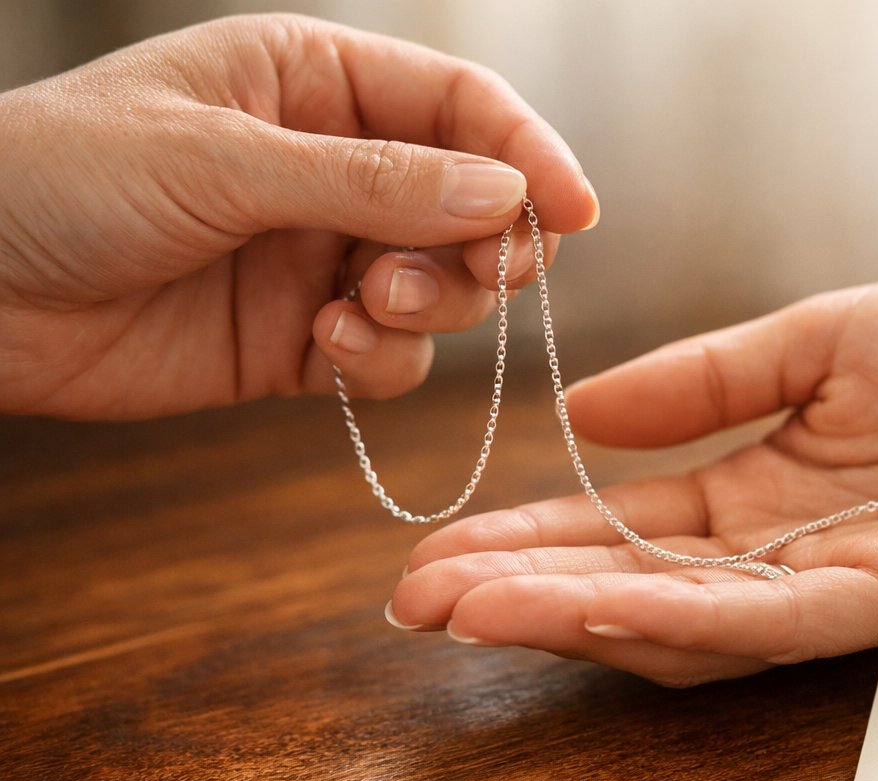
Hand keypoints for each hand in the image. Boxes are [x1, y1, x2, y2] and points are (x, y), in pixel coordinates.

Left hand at [0, 14, 597, 419]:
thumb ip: (371, 181)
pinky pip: (390, 355)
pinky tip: (328, 348)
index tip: (577, 212)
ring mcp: (321, 256)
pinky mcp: (301, 340)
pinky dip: (382, 361)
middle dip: (483, 247)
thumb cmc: (60, 178)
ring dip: (430, 307)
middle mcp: (334, 168)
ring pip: (443, 288)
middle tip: (466, 276)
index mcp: (316, 83)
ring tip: (364, 310)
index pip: (463, 108)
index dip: (531, 155)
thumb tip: (505, 196)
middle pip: (474, 206)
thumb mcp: (221, 159)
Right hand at [389, 268, 877, 683]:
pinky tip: (598, 606)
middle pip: (636, 594)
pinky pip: (778, 619)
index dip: (529, 541)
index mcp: (763, 495)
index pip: (623, 532)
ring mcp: (842, 588)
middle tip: (417, 603)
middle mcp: (788, 557)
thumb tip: (580, 410)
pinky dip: (684, 617)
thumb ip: (705, 383)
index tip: (436, 549)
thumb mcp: (817, 342)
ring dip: (579, 618)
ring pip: (689, 625)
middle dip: (527, 598)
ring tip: (473, 610)